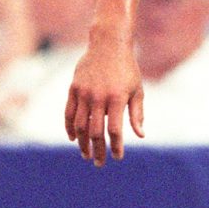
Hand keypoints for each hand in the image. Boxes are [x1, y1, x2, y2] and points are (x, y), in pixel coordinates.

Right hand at [64, 32, 143, 165]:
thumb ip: (137, 114)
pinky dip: (69, 128)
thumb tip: (140, 136)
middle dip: (97, 150)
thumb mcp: (137, 90)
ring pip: (79, 125)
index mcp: (117, 98)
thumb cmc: (127, 68)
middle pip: (95, 131)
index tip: (117, 157)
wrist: (108, 44)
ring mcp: (84, 92)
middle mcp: (98, 96)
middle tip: (99, 163)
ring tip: (86, 154)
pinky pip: (68, 113)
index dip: (116, 146)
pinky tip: (73, 138)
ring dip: (82, 143)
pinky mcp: (73, 88)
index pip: (114, 130)